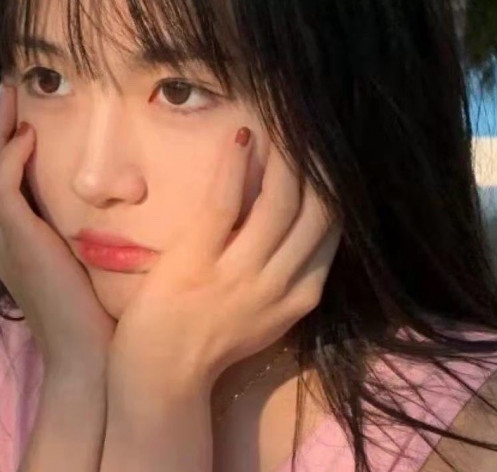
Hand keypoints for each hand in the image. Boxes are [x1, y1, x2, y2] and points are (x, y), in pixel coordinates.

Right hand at [0, 83, 114, 372]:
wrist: (91, 354)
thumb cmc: (98, 305)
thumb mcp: (88, 252)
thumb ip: (85, 220)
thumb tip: (114, 186)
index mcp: (15, 235)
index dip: (4, 137)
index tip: (26, 103)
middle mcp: (0, 234)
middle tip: (12, 86)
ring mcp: (3, 239)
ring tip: (12, 95)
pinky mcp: (15, 243)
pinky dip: (7, 158)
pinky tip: (27, 137)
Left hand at [108, 128, 339, 397]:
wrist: (163, 378)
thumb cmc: (212, 336)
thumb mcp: (269, 310)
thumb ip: (289, 267)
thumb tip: (297, 208)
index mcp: (301, 294)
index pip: (333, 227)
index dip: (333, 182)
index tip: (328, 148)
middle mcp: (279, 283)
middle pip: (316, 210)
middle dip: (319, 161)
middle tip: (311, 121)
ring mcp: (239, 275)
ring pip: (279, 203)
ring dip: (285, 155)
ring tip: (282, 120)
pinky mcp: (197, 263)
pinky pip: (225, 204)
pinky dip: (236, 167)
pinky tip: (242, 137)